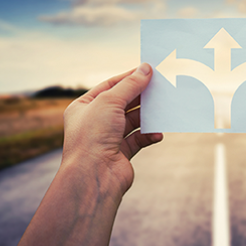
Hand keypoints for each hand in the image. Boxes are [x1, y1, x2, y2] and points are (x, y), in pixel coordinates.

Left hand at [62, 63, 162, 195]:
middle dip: (141, 97)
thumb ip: (130, 84)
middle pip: (123, 103)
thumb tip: (145, 69)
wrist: (93, 177)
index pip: (109, 86)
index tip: (148, 71)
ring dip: (147, 116)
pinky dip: (149, 135)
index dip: (128, 78)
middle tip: (160, 88)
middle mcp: (94, 122)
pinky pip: (138, 139)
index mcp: (83, 107)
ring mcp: (107, 139)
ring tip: (163, 110)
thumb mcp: (110, 102)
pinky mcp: (120, 153)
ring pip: (132, 121)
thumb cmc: (92, 137)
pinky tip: (157, 134)